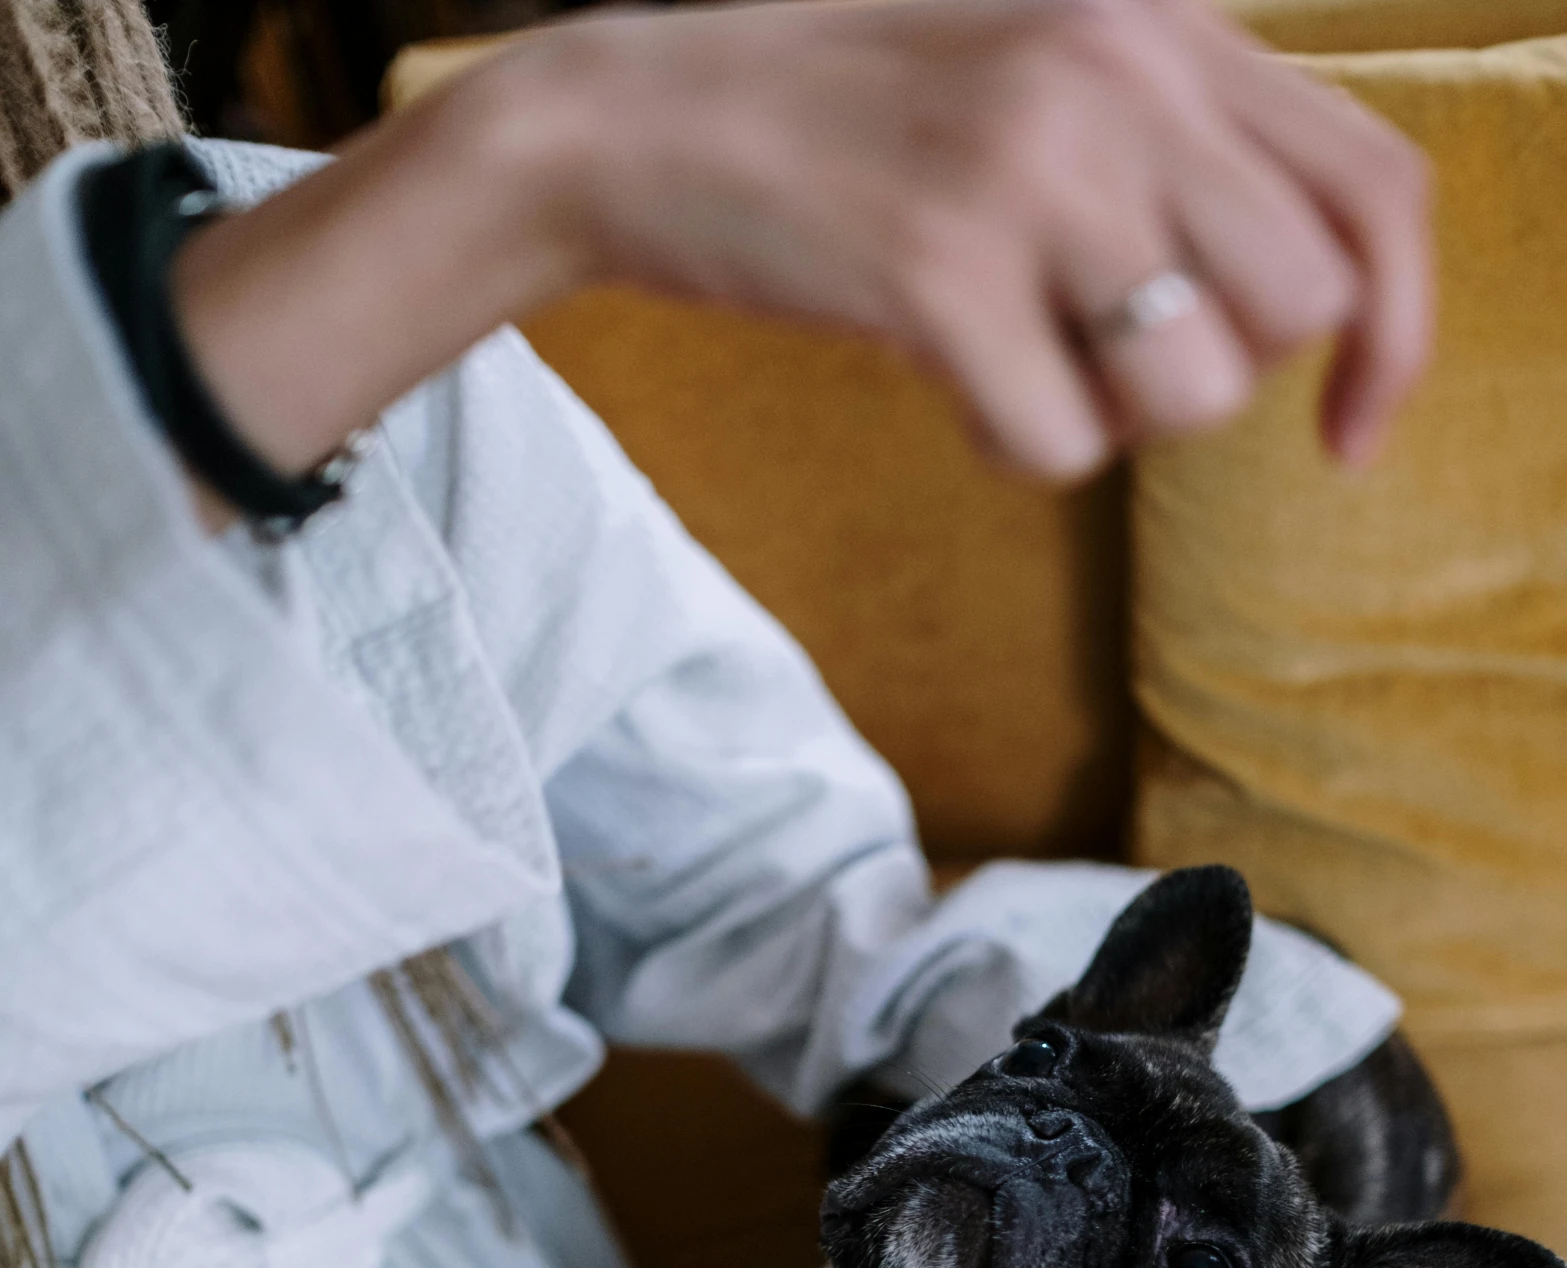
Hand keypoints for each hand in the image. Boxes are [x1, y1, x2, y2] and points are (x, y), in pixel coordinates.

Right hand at [171, 0, 1431, 502]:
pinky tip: (946, 382)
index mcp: (1162, 25)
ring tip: (1014, 359)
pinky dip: (1010, 446)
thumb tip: (1298, 306)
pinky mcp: (935, 269)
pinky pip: (1061, 449)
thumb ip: (1177, 151)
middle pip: (1293, 311)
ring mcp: (1026, 168)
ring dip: (1107, 417)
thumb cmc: (848, 127)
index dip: (1396, 334)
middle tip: (1097, 352)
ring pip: (1189, 394)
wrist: (640, 119)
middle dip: (1209, 374)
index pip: (1376, 189)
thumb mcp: (1044, 79)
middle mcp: (1117, 74)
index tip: (1346, 432)